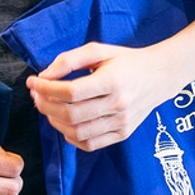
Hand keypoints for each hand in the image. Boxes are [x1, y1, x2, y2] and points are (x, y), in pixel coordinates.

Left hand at [27, 41, 172, 152]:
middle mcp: (118, 104)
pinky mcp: (123, 133)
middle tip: (36, 95)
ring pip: (77, 131)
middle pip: (70, 114)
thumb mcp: (99, 50)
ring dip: (54, 121)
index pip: (70, 92)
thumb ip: (69, 60)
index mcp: (112, 81)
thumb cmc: (126, 61)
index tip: (33, 82)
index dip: (45, 88)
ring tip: (48, 107)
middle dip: (45, 105)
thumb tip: (44, 76)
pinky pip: (89, 143)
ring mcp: (122, 122)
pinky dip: (70, 136)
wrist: (160, 76)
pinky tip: (65, 123)